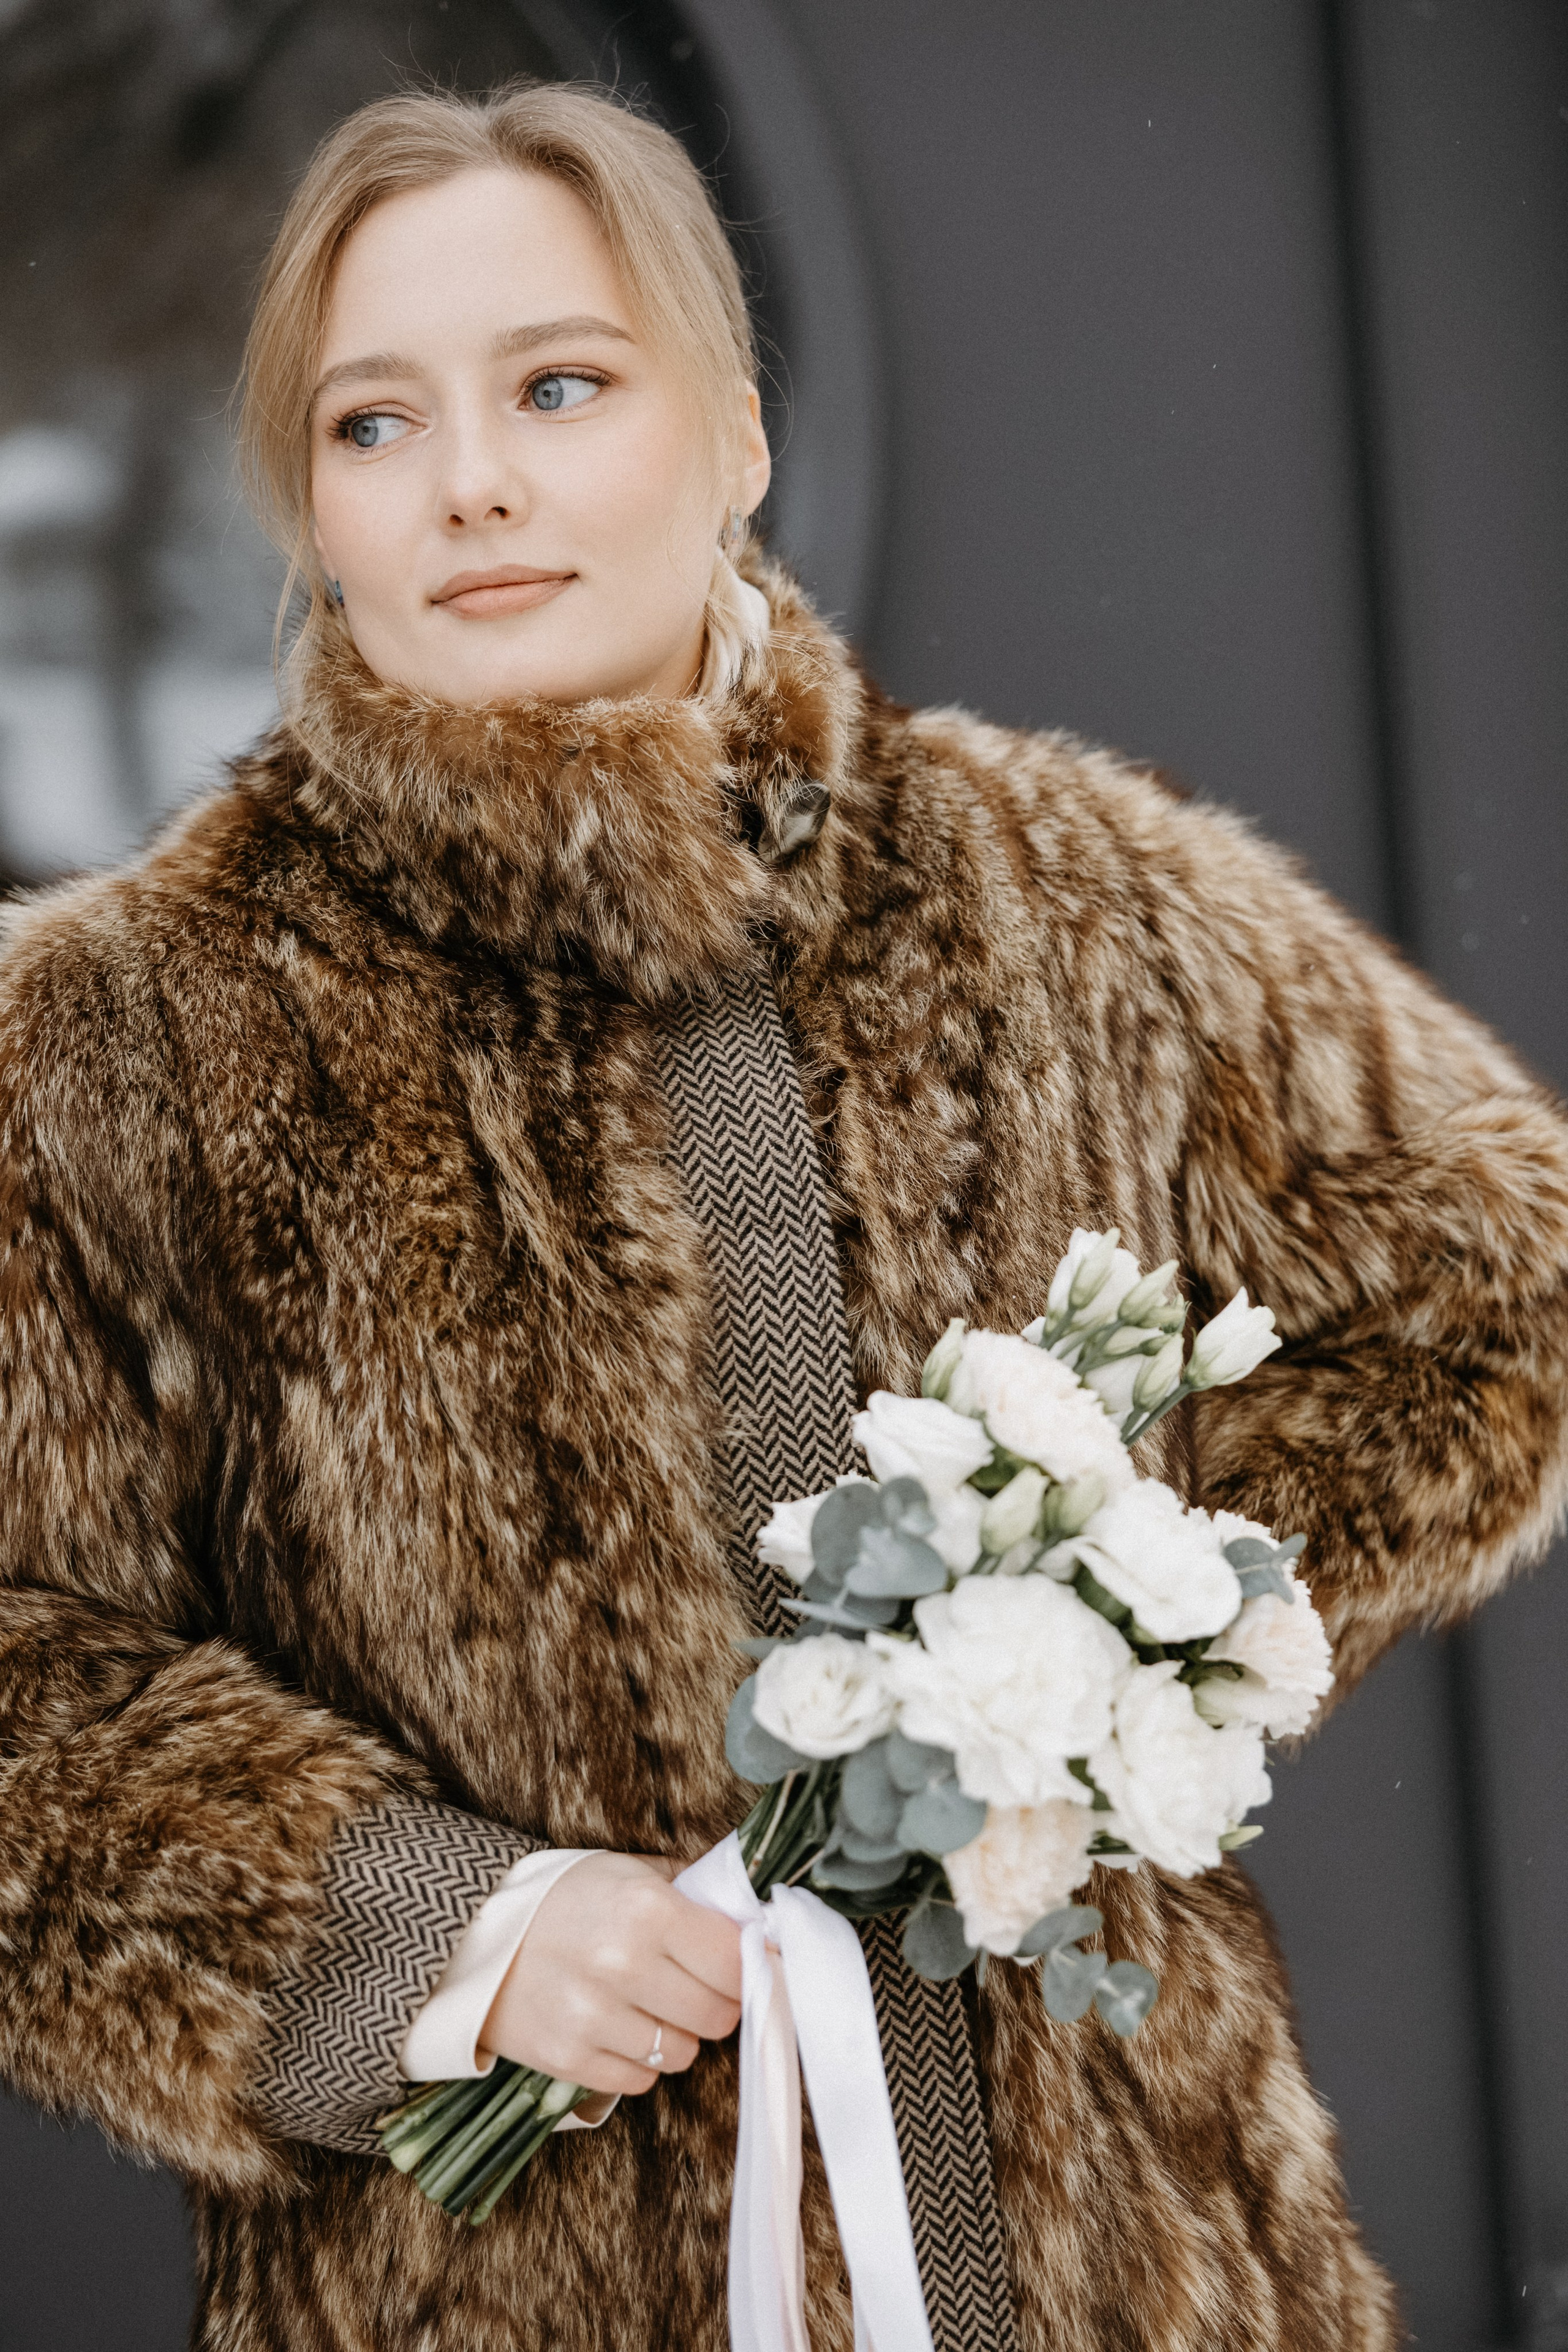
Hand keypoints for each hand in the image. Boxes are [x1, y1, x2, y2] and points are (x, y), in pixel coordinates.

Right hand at [478, 1852, 742, 2096]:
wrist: (475, 1934)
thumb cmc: (565, 1898)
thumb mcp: (629, 1872)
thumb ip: (692, 1891)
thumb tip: (753, 1917)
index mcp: (647, 1910)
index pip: (735, 1960)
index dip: (747, 1965)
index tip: (742, 1963)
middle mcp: (623, 1965)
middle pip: (717, 2013)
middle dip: (716, 2001)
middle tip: (697, 1985)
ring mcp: (594, 2018)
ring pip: (682, 2052)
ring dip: (678, 2033)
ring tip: (650, 2004)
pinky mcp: (569, 2059)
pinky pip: (640, 2080)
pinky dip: (639, 2060)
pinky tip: (620, 2027)